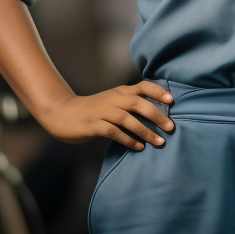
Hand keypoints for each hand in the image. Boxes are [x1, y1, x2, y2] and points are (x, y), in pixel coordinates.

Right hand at [39, 81, 174, 148]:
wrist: (62, 113)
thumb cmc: (94, 110)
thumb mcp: (113, 101)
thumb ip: (131, 104)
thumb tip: (157, 115)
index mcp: (120, 92)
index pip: (142, 86)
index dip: (157, 91)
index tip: (172, 100)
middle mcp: (113, 99)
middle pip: (138, 103)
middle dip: (157, 115)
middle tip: (171, 127)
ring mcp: (102, 111)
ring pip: (127, 118)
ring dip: (145, 131)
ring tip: (159, 141)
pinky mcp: (93, 125)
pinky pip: (113, 132)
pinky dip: (128, 139)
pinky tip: (138, 147)